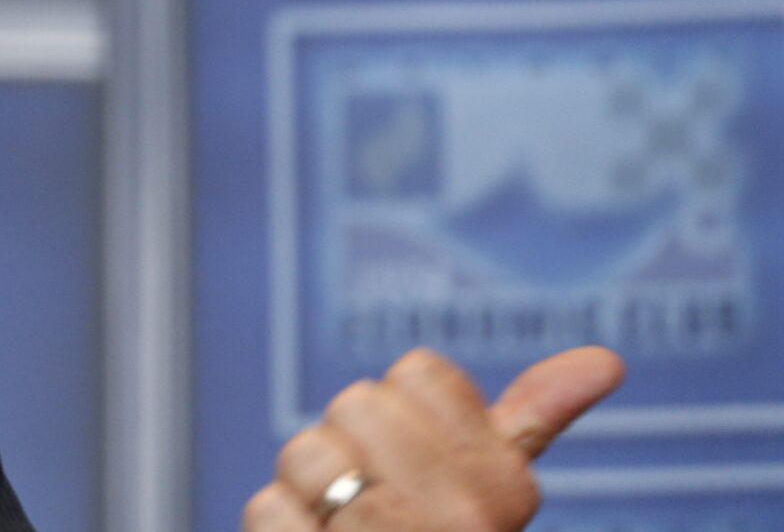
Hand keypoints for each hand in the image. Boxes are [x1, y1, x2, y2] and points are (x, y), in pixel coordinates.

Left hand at [244, 346, 623, 530]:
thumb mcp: (494, 494)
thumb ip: (537, 420)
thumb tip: (605, 361)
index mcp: (505, 490)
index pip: (422, 372)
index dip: (406, 408)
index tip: (419, 460)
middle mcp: (461, 521)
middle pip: (359, 402)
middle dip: (352, 441)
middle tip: (371, 494)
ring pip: (309, 452)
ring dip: (306, 487)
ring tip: (340, 526)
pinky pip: (270, 506)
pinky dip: (279, 525)